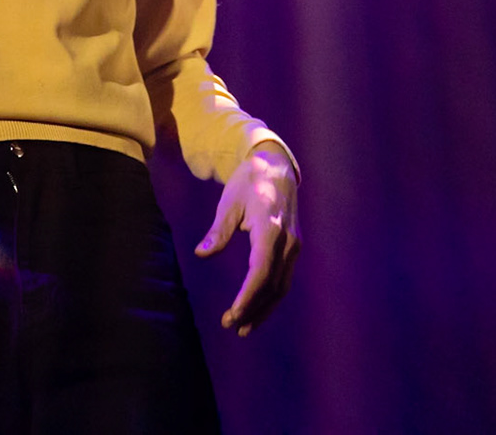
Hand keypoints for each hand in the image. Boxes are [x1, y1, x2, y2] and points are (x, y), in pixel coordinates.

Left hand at [195, 143, 300, 335]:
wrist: (276, 166)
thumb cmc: (249, 181)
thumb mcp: (230, 201)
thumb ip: (218, 230)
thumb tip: (201, 254)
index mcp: (271, 228)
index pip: (261, 271)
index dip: (248, 296)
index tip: (233, 314)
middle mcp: (288, 240)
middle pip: (273, 284)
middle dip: (253, 309)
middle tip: (231, 326)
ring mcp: (294, 245)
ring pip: (282, 286)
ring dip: (264, 309)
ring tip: (243, 328)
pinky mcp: (293, 247)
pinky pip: (284, 278)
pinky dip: (271, 297)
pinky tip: (257, 310)